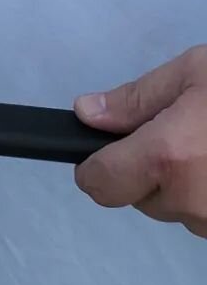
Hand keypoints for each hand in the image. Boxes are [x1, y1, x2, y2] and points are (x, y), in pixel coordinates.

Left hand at [74, 45, 206, 237]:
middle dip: (150, 169)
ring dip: (189, 185)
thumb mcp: (195, 74)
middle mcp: (194, 202)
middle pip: (142, 197)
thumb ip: (137, 99)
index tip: (102, 152)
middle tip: (186, 133)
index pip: (100, 184)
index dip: (96, 166)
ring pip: (182, 210)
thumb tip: (89, 114)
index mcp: (169, 157)